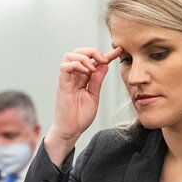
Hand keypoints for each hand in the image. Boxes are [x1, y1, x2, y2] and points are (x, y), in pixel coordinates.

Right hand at [46, 47, 122, 164]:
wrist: (71, 130)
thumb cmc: (80, 116)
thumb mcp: (94, 95)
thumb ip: (97, 80)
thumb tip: (105, 65)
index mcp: (82, 78)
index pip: (93, 61)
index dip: (106, 54)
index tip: (119, 51)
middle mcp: (74, 76)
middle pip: (78, 51)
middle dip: (92, 51)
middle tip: (104, 60)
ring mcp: (67, 79)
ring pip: (70, 55)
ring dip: (83, 57)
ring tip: (92, 68)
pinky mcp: (61, 84)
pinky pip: (65, 66)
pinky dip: (76, 65)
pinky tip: (86, 72)